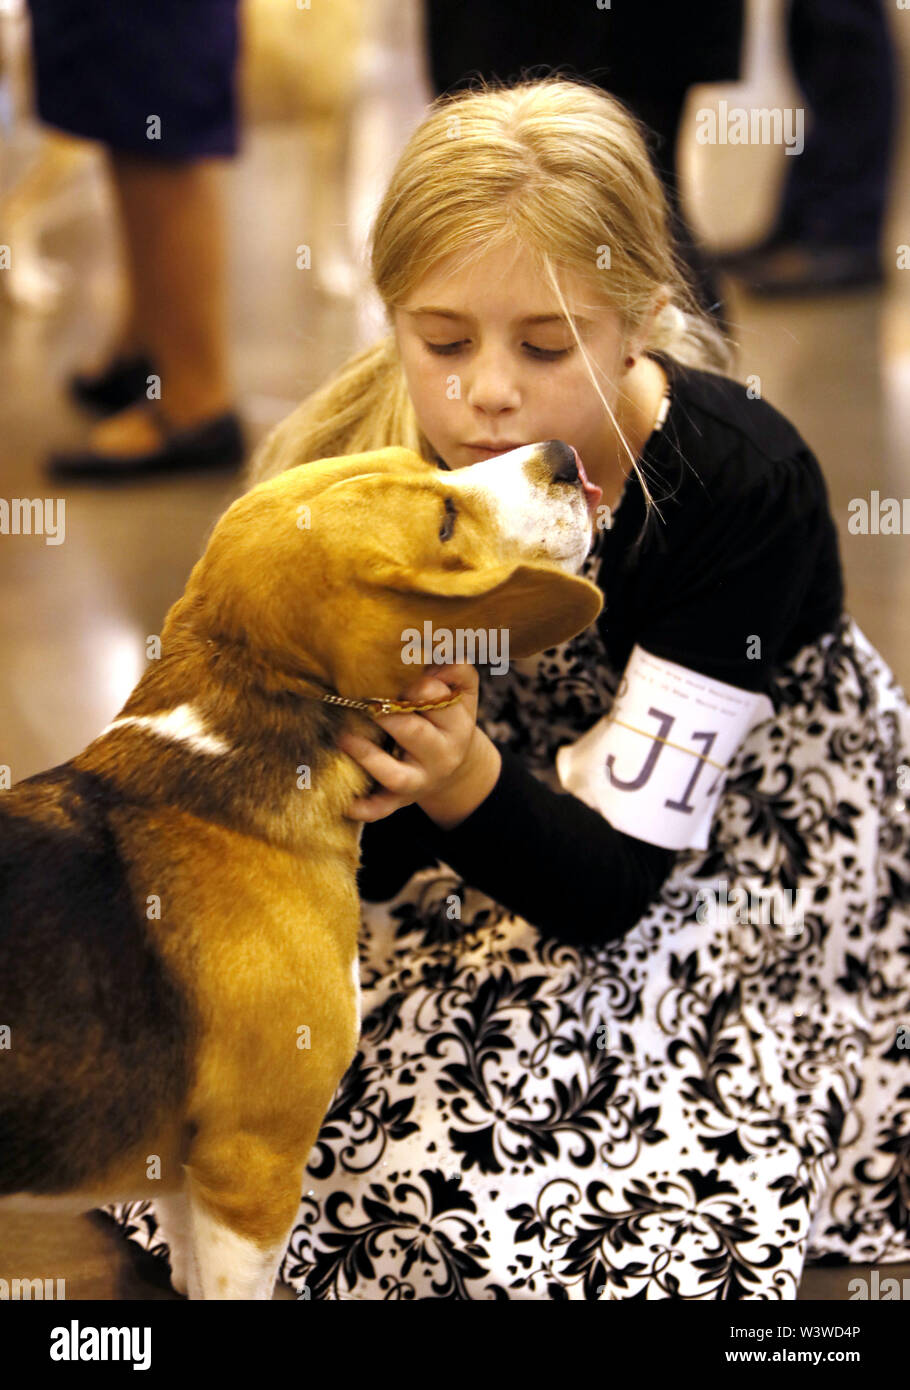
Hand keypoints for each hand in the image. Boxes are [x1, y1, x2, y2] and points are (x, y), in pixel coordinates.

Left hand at [336, 663, 479, 822]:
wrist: (454, 769)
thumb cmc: (447, 717)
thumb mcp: (461, 692)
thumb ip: (453, 667)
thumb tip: (429, 646)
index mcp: (457, 721)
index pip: (437, 698)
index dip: (414, 683)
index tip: (388, 667)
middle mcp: (441, 753)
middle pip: (415, 733)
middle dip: (388, 714)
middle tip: (364, 698)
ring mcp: (420, 780)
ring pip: (393, 773)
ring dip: (366, 755)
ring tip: (343, 736)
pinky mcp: (400, 800)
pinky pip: (381, 808)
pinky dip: (363, 808)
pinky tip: (344, 803)